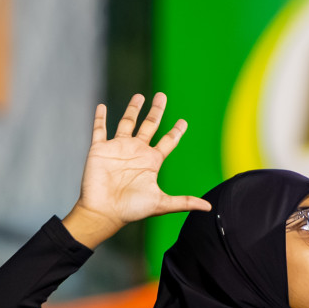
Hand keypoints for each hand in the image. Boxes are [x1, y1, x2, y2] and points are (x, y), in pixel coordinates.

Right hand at [62, 93, 211, 248]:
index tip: (183, 121)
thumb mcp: (161, 204)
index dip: (176, 131)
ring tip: (140, 96)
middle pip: (149, 125)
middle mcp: (136, 152)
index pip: (167, 142)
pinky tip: (101, 106)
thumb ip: (184, 201)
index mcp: (151, 161)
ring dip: (132, 109)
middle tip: (162, 96)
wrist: (104, 212)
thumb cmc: (132, 209)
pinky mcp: (100, 150)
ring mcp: (118, 149)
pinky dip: (100, 118)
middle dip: (156, 111)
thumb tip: (209, 207)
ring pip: (127, 123)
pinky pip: (99, 130)